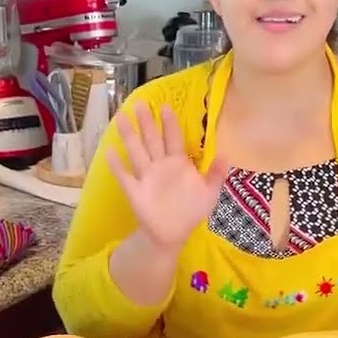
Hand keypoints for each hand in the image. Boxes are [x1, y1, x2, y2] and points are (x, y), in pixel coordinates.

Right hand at [107, 102, 229, 252]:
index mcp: (177, 163)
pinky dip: (117, 165)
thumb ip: (216, 174)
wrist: (172, 234)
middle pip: (152, 140)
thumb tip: (227, 156)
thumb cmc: (191, 210)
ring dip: (129, 136)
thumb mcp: (209, 193)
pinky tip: (109, 151)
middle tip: (140, 103)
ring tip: (120, 117)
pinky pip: (124, 176)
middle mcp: (160, 166)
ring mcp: (146, 177)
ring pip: (136, 152)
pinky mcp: (135, 191)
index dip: (170, 123)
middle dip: (147, 122)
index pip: (173, 138)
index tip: (166, 106)